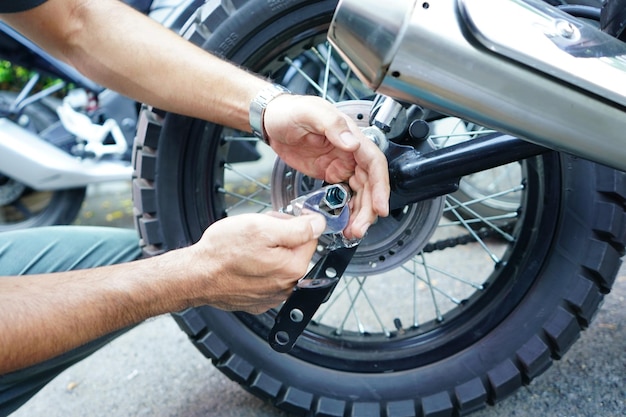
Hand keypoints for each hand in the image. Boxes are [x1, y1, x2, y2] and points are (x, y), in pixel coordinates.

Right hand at [185, 212, 325, 313]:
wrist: (195, 276)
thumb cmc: (223, 252)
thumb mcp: (262, 227)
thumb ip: (297, 227)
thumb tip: (319, 224)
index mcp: (294, 267)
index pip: (310, 236)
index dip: (292, 223)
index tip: (275, 222)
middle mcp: (287, 286)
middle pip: (295, 250)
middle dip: (280, 238)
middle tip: (256, 233)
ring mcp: (272, 296)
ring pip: (280, 264)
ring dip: (268, 253)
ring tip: (245, 249)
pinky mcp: (258, 301)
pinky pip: (266, 278)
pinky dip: (258, 269)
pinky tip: (243, 264)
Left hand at [263, 94, 389, 238]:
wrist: (271, 120)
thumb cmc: (289, 111)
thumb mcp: (309, 112)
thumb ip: (331, 124)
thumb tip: (352, 143)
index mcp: (350, 135)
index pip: (374, 163)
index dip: (380, 186)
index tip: (380, 207)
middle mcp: (350, 151)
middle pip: (369, 184)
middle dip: (368, 209)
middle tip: (359, 228)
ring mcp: (341, 164)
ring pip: (360, 193)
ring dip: (360, 214)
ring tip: (353, 232)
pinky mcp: (330, 174)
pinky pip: (345, 195)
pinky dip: (347, 211)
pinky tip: (344, 224)